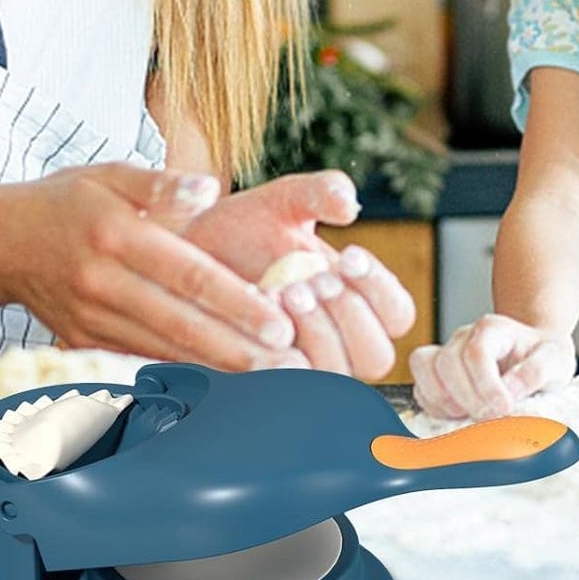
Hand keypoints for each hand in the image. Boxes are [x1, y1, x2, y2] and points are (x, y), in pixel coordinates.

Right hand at [0, 164, 302, 371]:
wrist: (0, 242)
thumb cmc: (69, 200)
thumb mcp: (110, 173)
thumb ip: (161, 183)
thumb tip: (209, 190)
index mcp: (115, 236)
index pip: (188, 276)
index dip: (236, 302)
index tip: (279, 323)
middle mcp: (100, 283)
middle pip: (178, 323)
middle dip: (236, 349)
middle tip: (288, 366)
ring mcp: (88, 319)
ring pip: (160, 351)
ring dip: (215, 370)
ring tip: (268, 383)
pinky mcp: (82, 343)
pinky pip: (138, 361)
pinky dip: (179, 376)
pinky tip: (221, 388)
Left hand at [183, 171, 416, 379]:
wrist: (180, 254)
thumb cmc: (241, 230)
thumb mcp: (284, 200)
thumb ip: (321, 192)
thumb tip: (350, 204)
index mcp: (355, 300)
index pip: (398, 314)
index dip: (380, 290)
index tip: (349, 255)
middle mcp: (336, 342)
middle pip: (377, 356)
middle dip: (350, 315)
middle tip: (314, 279)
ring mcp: (300, 368)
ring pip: (336, 376)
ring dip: (317, 334)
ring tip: (283, 290)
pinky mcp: (260, 385)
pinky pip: (283, 387)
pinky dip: (275, 355)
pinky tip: (255, 313)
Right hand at [409, 312, 575, 420]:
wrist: (534, 355)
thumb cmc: (542, 356)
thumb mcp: (555, 359)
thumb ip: (536, 371)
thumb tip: (510, 390)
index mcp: (493, 328)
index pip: (477, 352)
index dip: (486, 384)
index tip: (504, 408)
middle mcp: (464, 337)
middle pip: (448, 362)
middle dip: (468, 397)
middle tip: (491, 417)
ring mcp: (447, 353)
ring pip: (425, 369)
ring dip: (445, 400)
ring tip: (470, 416)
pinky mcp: (437, 375)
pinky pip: (421, 387)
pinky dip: (435, 406)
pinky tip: (458, 416)